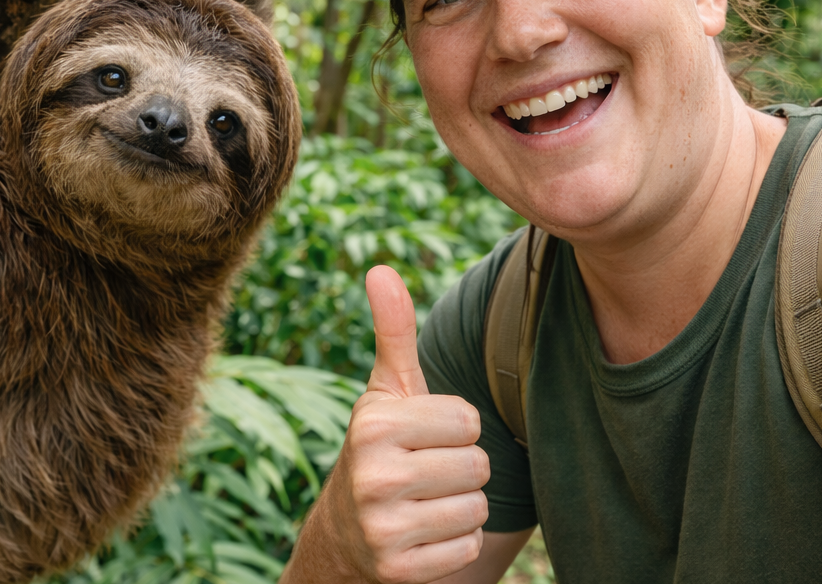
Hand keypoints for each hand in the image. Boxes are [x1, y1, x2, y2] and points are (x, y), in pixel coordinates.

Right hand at [302, 266, 489, 583]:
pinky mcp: (400, 570)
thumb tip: (381, 269)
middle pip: (478, 465)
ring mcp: (384, 528)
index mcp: (374, 424)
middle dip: (461, 469)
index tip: (423, 437)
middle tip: (425, 472)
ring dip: (460, 507)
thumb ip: (393, 332)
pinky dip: (454, 545)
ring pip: (477, 507)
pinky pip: (468, 548)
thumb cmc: (381, 449)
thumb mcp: (386, 393)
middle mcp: (374, 476)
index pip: (468, 420)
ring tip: (425, 502)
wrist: (343, 535)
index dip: (455, 428)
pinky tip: (424, 535)